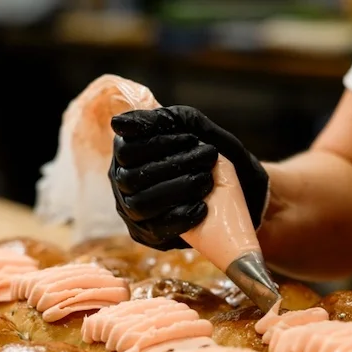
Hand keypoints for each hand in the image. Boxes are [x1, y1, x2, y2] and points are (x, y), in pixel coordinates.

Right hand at [109, 105, 268, 250]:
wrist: (234, 186)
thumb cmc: (204, 149)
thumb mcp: (189, 125)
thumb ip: (160, 119)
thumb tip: (117, 124)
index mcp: (125, 153)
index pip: (126, 150)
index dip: (158, 143)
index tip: (191, 138)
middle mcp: (121, 182)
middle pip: (131, 178)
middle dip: (173, 166)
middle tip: (207, 157)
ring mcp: (131, 210)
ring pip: (141, 205)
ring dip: (177, 190)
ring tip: (207, 181)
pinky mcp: (147, 232)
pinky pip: (156, 229)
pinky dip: (182, 217)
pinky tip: (203, 206)